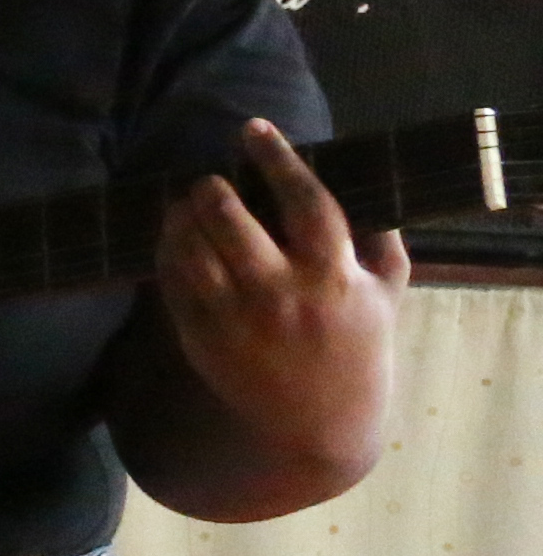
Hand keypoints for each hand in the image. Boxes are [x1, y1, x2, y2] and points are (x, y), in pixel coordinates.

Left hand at [154, 117, 406, 469]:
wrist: (317, 425)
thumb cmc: (358, 351)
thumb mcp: (387, 297)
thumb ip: (383, 246)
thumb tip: (373, 198)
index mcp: (332, 275)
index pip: (304, 201)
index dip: (278, 159)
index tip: (256, 130)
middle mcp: (280, 292)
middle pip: (233, 223)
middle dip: (213, 190)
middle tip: (208, 178)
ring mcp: (235, 317)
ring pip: (192, 251)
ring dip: (181, 218)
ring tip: (183, 203)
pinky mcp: (202, 338)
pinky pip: (173, 285)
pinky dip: (167, 254)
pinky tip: (172, 238)